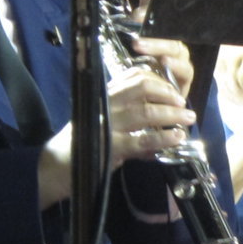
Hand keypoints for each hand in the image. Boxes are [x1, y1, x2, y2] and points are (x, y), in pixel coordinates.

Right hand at [37, 66, 195, 209]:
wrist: (54, 168)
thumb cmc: (83, 144)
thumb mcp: (103, 121)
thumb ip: (128, 116)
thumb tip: (161, 116)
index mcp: (103, 95)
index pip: (134, 75)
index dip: (159, 79)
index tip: (174, 89)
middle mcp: (104, 104)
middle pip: (142, 88)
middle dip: (168, 94)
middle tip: (184, 104)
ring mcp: (107, 124)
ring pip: (146, 111)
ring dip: (172, 115)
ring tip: (188, 119)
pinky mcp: (110, 146)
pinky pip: (143, 139)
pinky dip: (164, 137)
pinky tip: (176, 137)